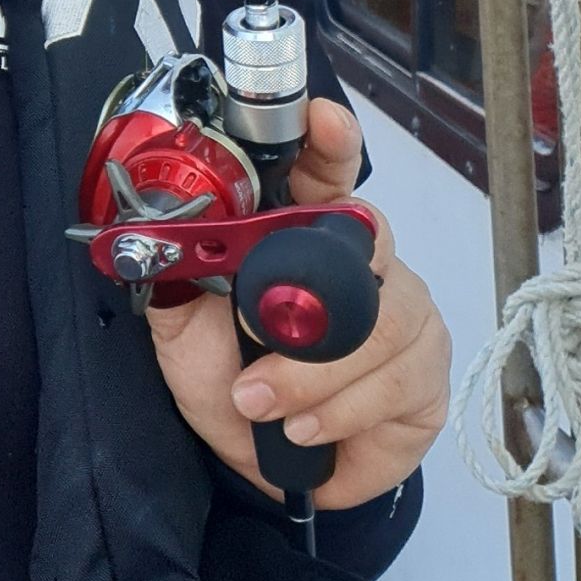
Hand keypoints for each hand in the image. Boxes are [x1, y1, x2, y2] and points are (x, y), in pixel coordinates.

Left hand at [144, 98, 451, 510]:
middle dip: (306, 313)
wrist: (258, 462)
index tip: (321, 118)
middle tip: (251, 353)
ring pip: (380, 329)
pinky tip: (305, 428)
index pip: (327, 172)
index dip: (330, 142)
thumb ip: (174, 275)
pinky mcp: (427, 375)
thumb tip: (152, 229)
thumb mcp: (184, 328)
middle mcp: (368, 265)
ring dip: (309, 379)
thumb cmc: (227, 379)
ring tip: (261, 404)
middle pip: (367, 250)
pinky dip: (339, 412)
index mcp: (307, 237)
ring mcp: (407, 316)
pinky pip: (396, 383)